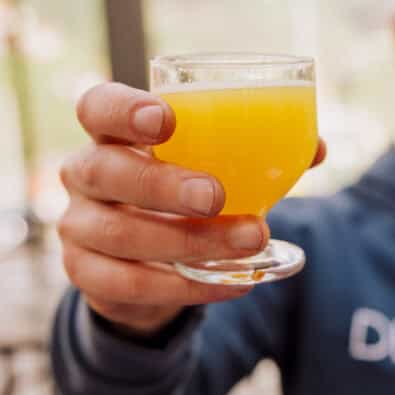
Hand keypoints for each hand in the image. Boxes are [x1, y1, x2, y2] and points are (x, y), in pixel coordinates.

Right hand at [57, 82, 326, 335]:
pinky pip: (130, 284)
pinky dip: (187, 287)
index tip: (167, 120)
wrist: (152, 267)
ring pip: (121, 234)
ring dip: (191, 241)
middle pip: (105, 171)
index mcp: (113, 134)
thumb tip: (316, 148)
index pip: (98, 108)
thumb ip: (259, 155)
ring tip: (252, 240)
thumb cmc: (185, 198)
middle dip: (163, 184)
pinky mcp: (86, 274)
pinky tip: (234, 282)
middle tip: (217, 196)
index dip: (124, 110)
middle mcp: (84, 174)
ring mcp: (78, 226)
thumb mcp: (215, 170)